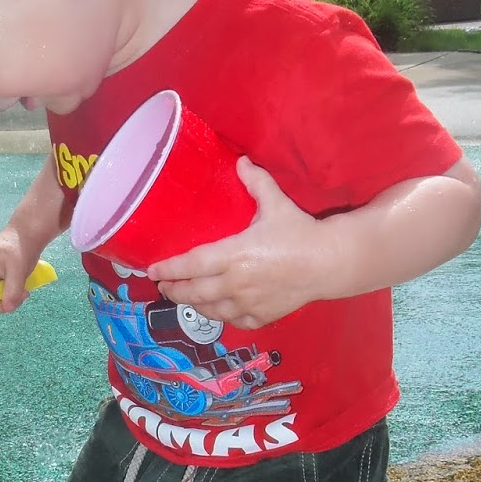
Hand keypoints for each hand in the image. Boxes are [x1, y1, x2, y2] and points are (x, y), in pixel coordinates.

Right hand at [0, 227, 40, 312]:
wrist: (28, 234)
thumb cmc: (20, 248)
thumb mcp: (18, 270)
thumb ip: (12, 291)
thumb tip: (7, 309)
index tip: (4, 305)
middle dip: (1, 300)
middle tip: (21, 295)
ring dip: (8, 297)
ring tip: (24, 290)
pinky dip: (9, 292)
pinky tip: (21, 287)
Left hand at [147, 158, 328, 328]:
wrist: (329, 263)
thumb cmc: (300, 232)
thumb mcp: (276, 203)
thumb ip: (256, 182)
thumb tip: (240, 160)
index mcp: (233, 255)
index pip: (190, 265)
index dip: (168, 269)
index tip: (151, 270)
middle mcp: (235, 283)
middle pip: (193, 293)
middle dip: (174, 290)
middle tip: (163, 286)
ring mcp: (247, 304)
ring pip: (210, 310)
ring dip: (194, 305)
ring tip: (185, 298)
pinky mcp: (261, 317)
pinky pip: (233, 321)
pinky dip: (221, 316)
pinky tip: (217, 310)